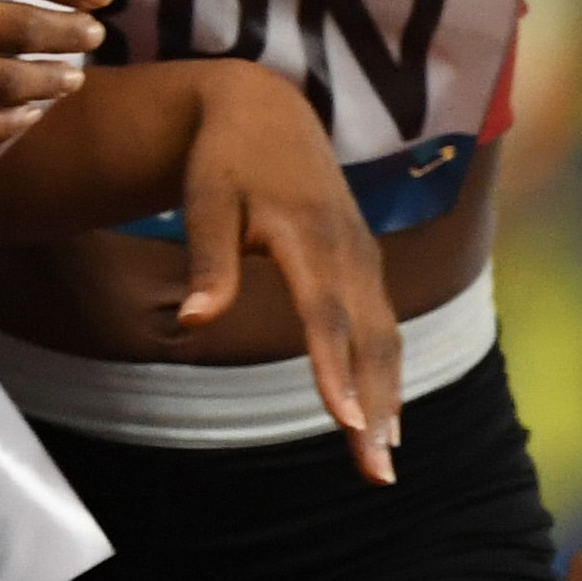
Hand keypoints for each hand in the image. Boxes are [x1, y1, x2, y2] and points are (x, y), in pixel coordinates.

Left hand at [168, 66, 401, 479]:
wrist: (266, 108)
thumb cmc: (225, 159)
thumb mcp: (205, 199)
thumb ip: (208, 262)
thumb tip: (192, 321)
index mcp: (306, 233)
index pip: (323, 311)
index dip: (335, 366)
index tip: (345, 420)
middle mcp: (347, 248)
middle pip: (368, 338)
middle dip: (375, 407)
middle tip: (376, 472)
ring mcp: (362, 257)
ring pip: (385, 338)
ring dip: (388, 401)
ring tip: (383, 463)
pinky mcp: (365, 264)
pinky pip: (385, 328)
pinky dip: (389, 376)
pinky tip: (385, 421)